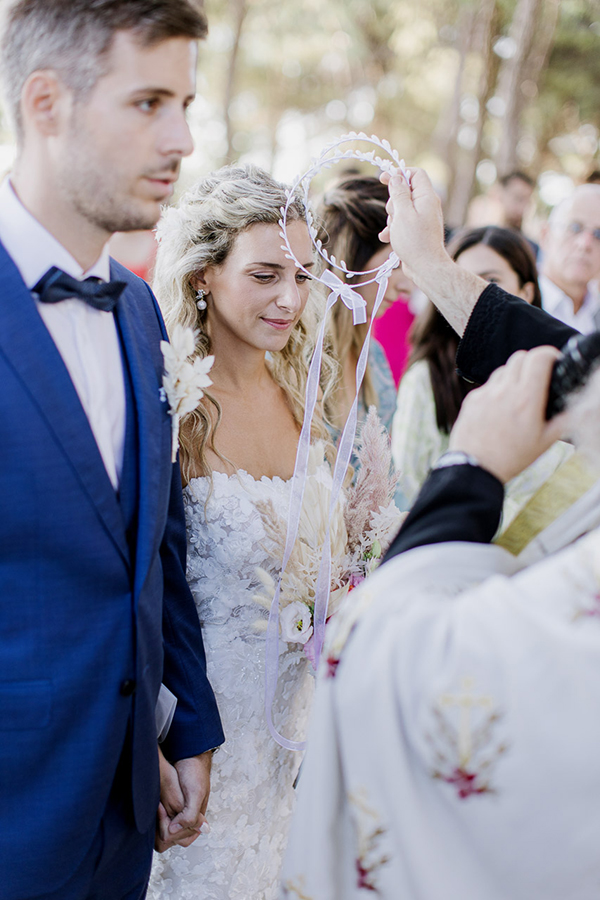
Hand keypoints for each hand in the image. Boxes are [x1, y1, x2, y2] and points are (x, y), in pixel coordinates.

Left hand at [155, 747, 211, 852]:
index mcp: (196, 823)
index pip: (175, 839)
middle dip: (160, 826)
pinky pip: (158, 823)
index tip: (163, 808)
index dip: (167, 827)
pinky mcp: (169, 810)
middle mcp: (186, 823)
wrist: (190, 756)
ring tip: (157, 804)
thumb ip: (189, 816)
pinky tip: (156, 804)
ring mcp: (177, 817)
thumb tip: (174, 830)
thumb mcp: (196, 794)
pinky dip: (154, 817)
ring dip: (156, 822)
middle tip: (160, 806)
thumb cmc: (195, 773)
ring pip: (160, 834)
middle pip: (166, 840)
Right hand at [379, 167, 447, 280]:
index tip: (384, 179)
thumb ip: (399, 193)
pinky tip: (387, 238)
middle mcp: (427, 205)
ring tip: (394, 230)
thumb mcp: (402, 214)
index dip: (399, 174)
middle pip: (405, 191)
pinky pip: (403, 222)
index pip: (415, 174)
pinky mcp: (417, 230)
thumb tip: (396, 177)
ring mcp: (422, 218)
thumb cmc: (414, 241)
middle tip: (393, 215)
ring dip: (392, 218)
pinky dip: (394, 228)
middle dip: (393, 201)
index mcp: (426, 197)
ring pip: (401, 208)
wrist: (426, 267)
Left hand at [449, 346, 567, 482]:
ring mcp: (485, 394)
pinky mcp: (471, 399)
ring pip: (502, 370)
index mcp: (526, 399)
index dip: (549, 354)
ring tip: (517, 397)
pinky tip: (498, 409)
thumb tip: (578, 408)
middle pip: (520, 357)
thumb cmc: (512, 458)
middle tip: (536, 378)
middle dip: (532, 363)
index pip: (539, 358)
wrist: (475, 469)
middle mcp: (505, 391)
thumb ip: (563, 421)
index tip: (554, 361)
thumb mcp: (544, 442)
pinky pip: (487, 385)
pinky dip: (496, 390)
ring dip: (513, 376)